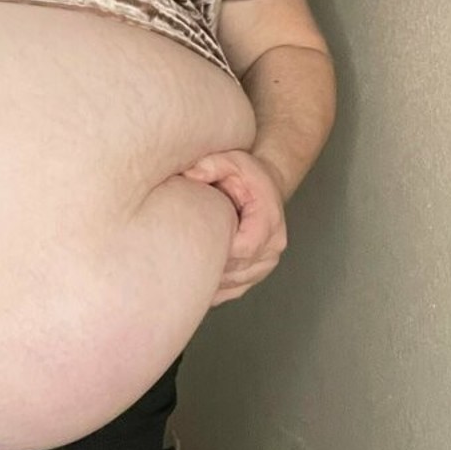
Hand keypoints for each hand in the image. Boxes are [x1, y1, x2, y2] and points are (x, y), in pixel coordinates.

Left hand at [180, 149, 287, 304]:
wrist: (266, 185)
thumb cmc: (248, 175)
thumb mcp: (231, 160)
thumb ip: (211, 165)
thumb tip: (190, 176)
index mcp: (269, 220)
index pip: (244, 248)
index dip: (218, 250)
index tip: (192, 243)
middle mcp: (273, 245)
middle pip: (238, 270)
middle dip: (208, 266)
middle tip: (177, 261)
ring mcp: (267, 262)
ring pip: (236, 283)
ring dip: (211, 280)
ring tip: (181, 272)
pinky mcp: (258, 272)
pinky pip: (236, 289)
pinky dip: (216, 289)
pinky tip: (195, 286)